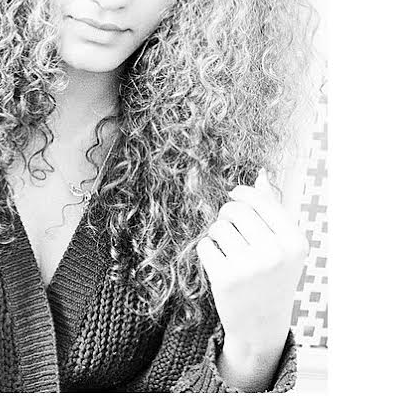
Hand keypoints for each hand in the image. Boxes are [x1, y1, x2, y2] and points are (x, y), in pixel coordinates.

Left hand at [197, 168, 308, 355]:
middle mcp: (276, 254)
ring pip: (218, 226)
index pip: (259, 199)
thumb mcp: (282, 246)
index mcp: (295, 242)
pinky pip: (205, 244)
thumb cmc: (271, 277)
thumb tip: (261, 174)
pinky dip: (208, 251)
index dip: (241, 193)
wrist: (261, 325)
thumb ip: (272, 210)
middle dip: (227, 213)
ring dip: (217, 234)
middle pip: (235, 209)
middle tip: (229, 226)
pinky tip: (220, 264)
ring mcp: (251, 267)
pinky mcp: (226, 278)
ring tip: (229, 250)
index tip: (234, 195)